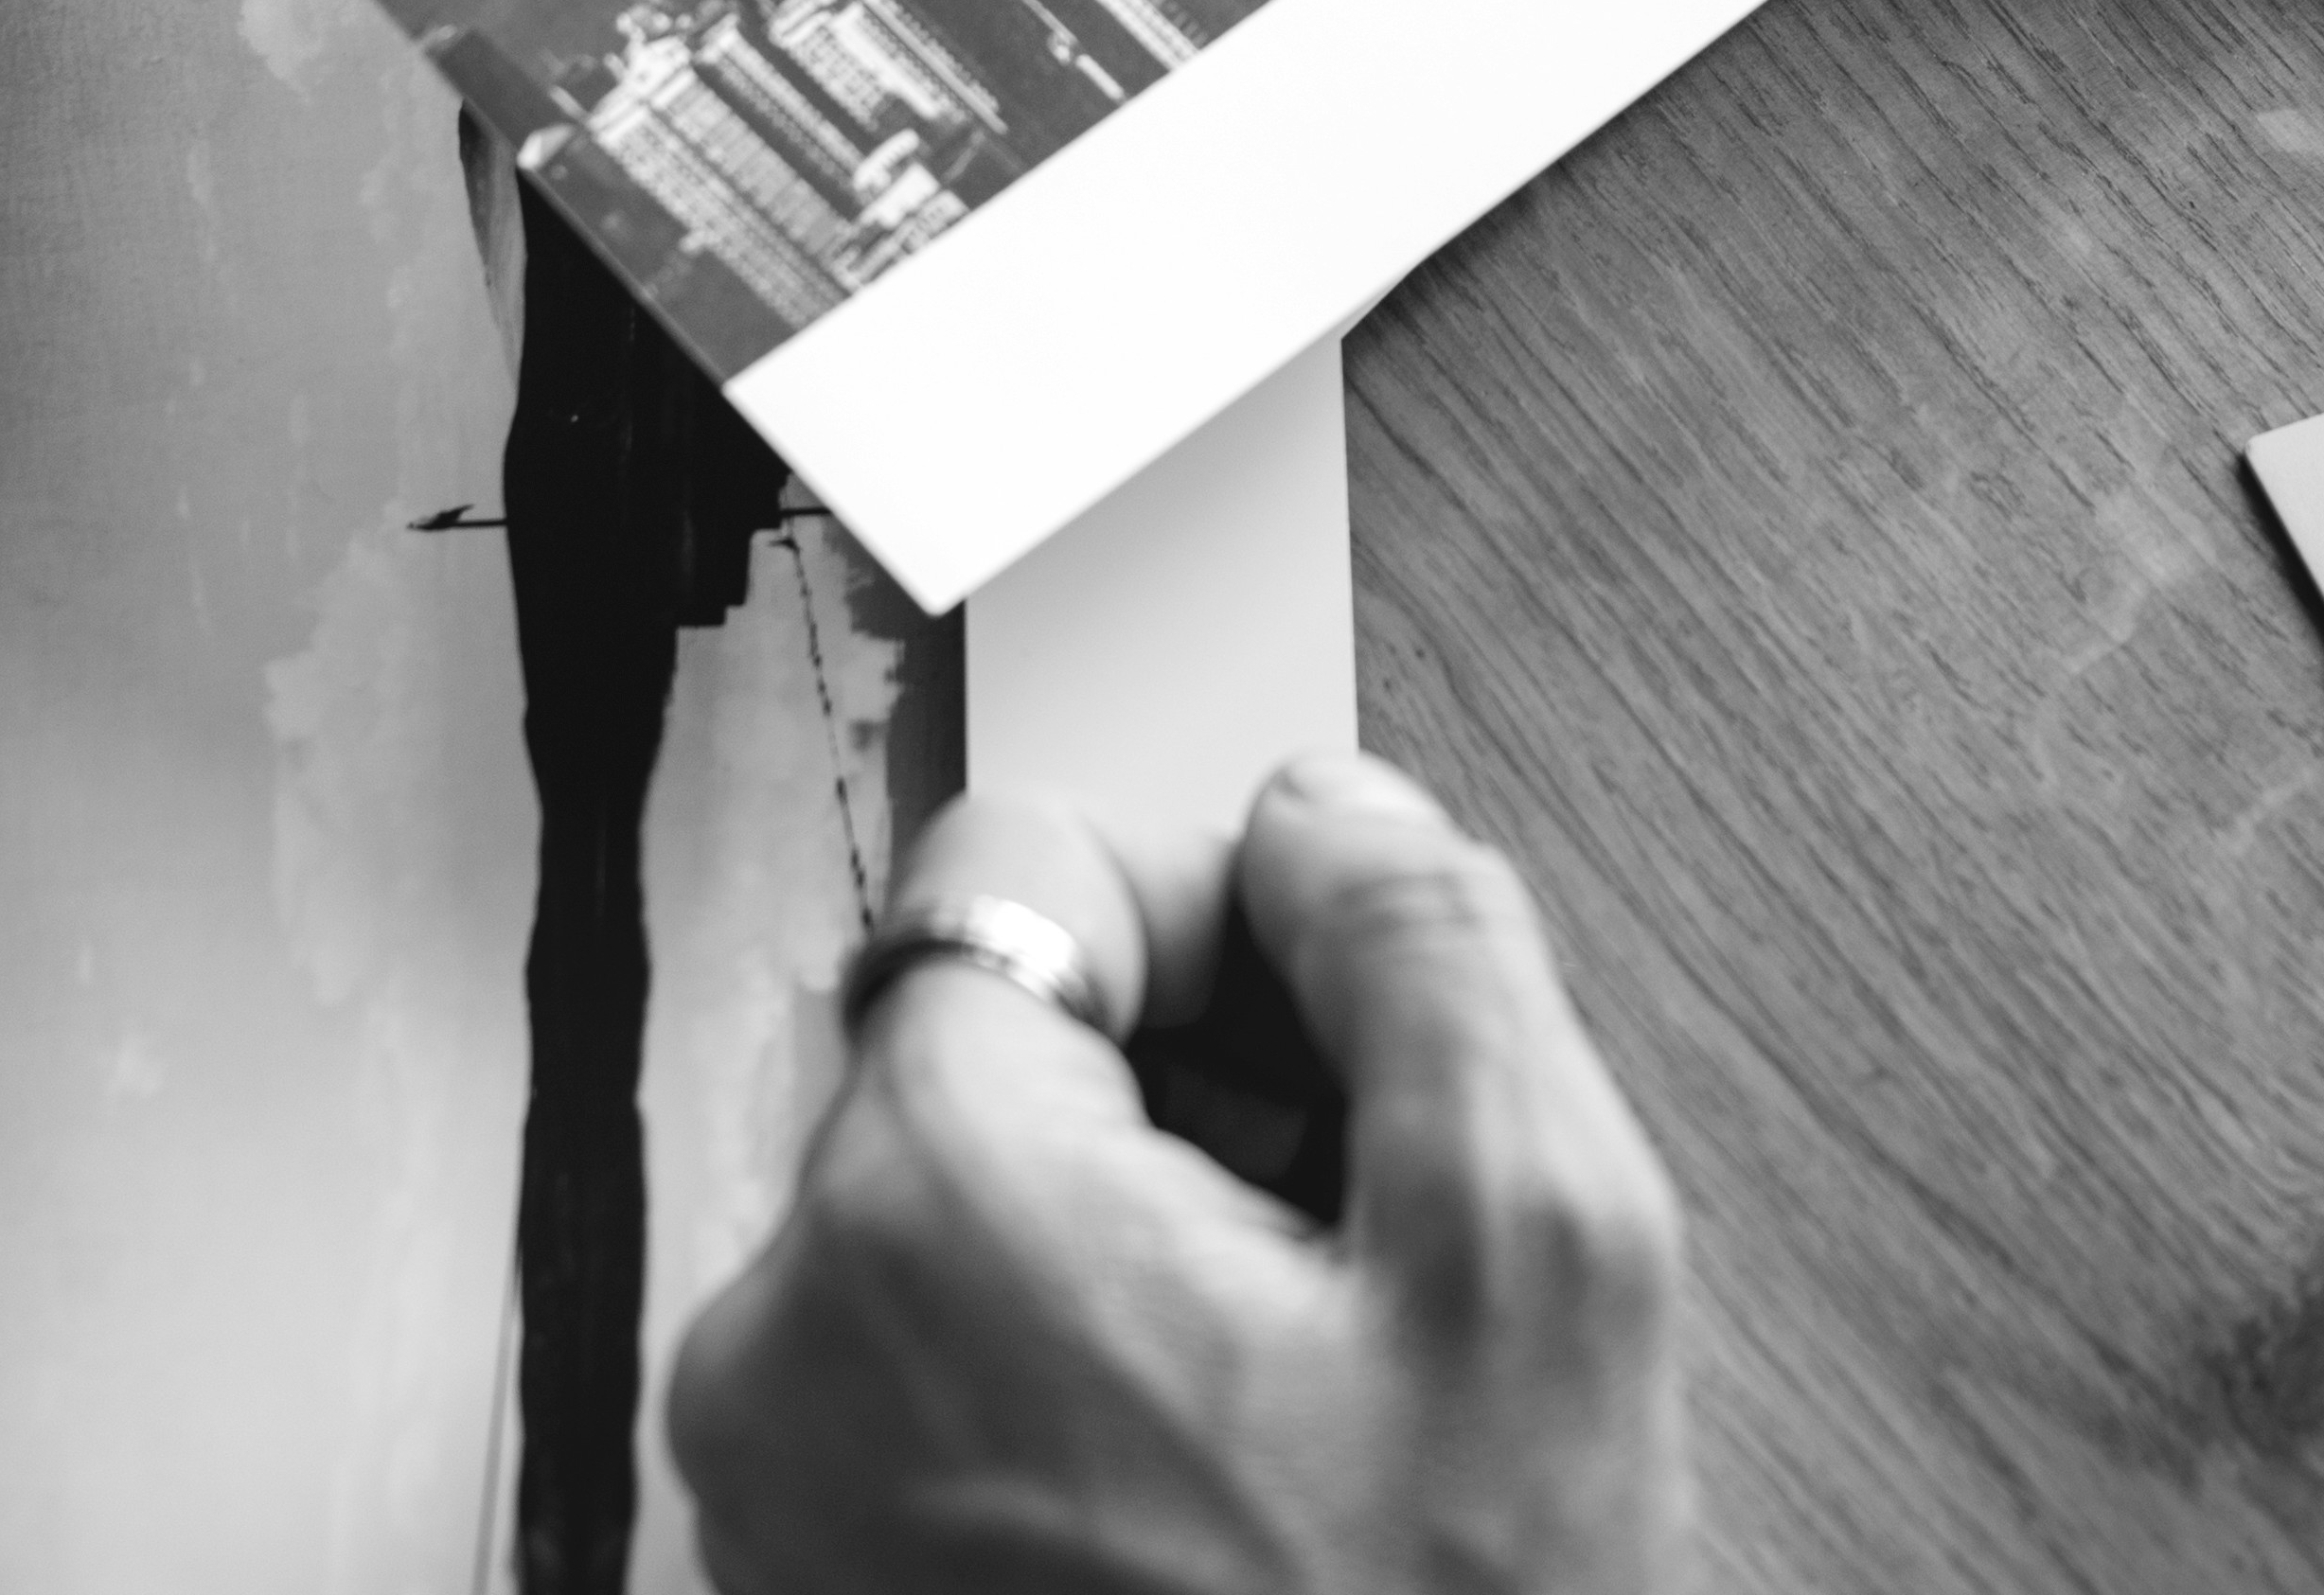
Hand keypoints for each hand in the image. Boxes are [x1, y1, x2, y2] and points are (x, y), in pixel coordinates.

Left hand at [670, 754, 1685, 1593]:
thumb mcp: (1545, 1265)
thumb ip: (1431, 954)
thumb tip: (1328, 821)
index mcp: (934, 1203)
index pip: (1020, 866)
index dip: (1213, 924)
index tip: (1327, 1041)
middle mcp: (792, 1339)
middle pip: (989, 1053)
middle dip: (1186, 1108)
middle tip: (1354, 1260)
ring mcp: (778, 1500)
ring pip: (971, 1226)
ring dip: (1142, 1262)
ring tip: (1309, 1418)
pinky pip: (931, 1390)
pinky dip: (1074, 1398)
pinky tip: (1234, 1502)